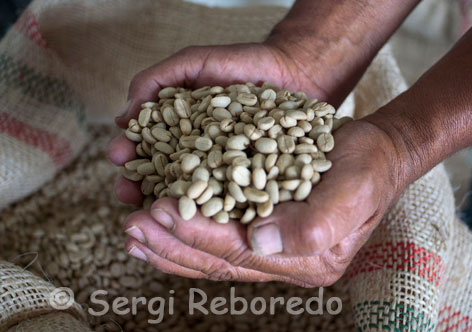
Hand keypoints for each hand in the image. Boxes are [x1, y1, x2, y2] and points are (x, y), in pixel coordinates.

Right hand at [109, 41, 339, 205]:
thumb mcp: (193, 63)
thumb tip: (122, 116)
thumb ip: (156, 81)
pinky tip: (199, 217)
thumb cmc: (241, 65)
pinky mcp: (251, 181)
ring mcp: (224, 171)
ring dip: (168, 204)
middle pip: (163, 177)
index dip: (130, 154)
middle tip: (125, 193)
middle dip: (141, 185)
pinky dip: (213, 209)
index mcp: (180, 132)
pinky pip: (230, 197)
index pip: (147, 148)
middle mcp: (199, 156)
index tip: (117, 158)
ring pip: (192, 193)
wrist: (293, 71)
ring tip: (152, 208)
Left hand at [115, 120, 402, 286]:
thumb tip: (261, 242)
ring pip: (210, 255)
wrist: (374, 155)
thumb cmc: (366, 167)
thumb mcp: (353, 187)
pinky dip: (185, 233)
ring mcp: (273, 249)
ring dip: (169, 243)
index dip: (198, 233)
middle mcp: (285, 261)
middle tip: (132, 226)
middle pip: (217, 260)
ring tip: (132, 230)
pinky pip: (217, 240)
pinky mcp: (262, 231)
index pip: (240, 253)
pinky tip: (160, 223)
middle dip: (172, 243)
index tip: (161, 210)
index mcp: (307, 259)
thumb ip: (314, 223)